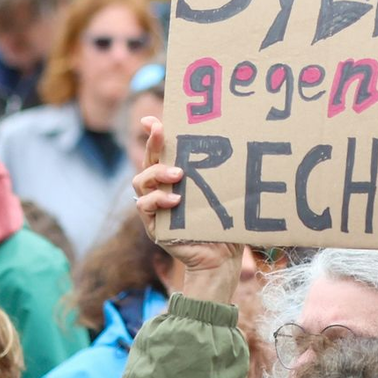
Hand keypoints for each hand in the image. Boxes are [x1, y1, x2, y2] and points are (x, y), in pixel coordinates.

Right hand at [134, 117, 242, 302]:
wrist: (221, 259)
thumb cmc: (225, 223)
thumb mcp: (223, 193)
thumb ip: (219, 173)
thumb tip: (236, 141)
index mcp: (176, 178)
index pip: (160, 151)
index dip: (153, 133)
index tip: (151, 119)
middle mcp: (161, 190)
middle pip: (147, 161)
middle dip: (152, 144)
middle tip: (162, 132)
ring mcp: (155, 208)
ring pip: (140, 182)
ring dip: (156, 174)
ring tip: (177, 174)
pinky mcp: (154, 226)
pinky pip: (145, 206)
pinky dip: (158, 200)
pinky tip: (175, 199)